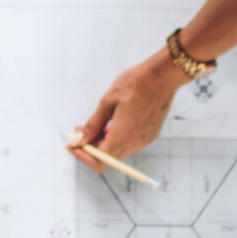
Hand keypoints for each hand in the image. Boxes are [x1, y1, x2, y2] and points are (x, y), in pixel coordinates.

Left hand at [70, 50, 186, 168]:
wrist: (163, 76)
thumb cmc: (135, 84)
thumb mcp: (107, 102)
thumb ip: (93, 124)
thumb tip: (81, 139)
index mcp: (122, 136)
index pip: (100, 161)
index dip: (83, 156)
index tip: (73, 145)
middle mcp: (135, 143)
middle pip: (108, 158)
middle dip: (91, 148)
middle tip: (79, 133)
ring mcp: (144, 140)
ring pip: (118, 151)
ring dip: (103, 143)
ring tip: (93, 126)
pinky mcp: (150, 134)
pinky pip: (129, 143)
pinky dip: (116, 138)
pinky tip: (110, 124)